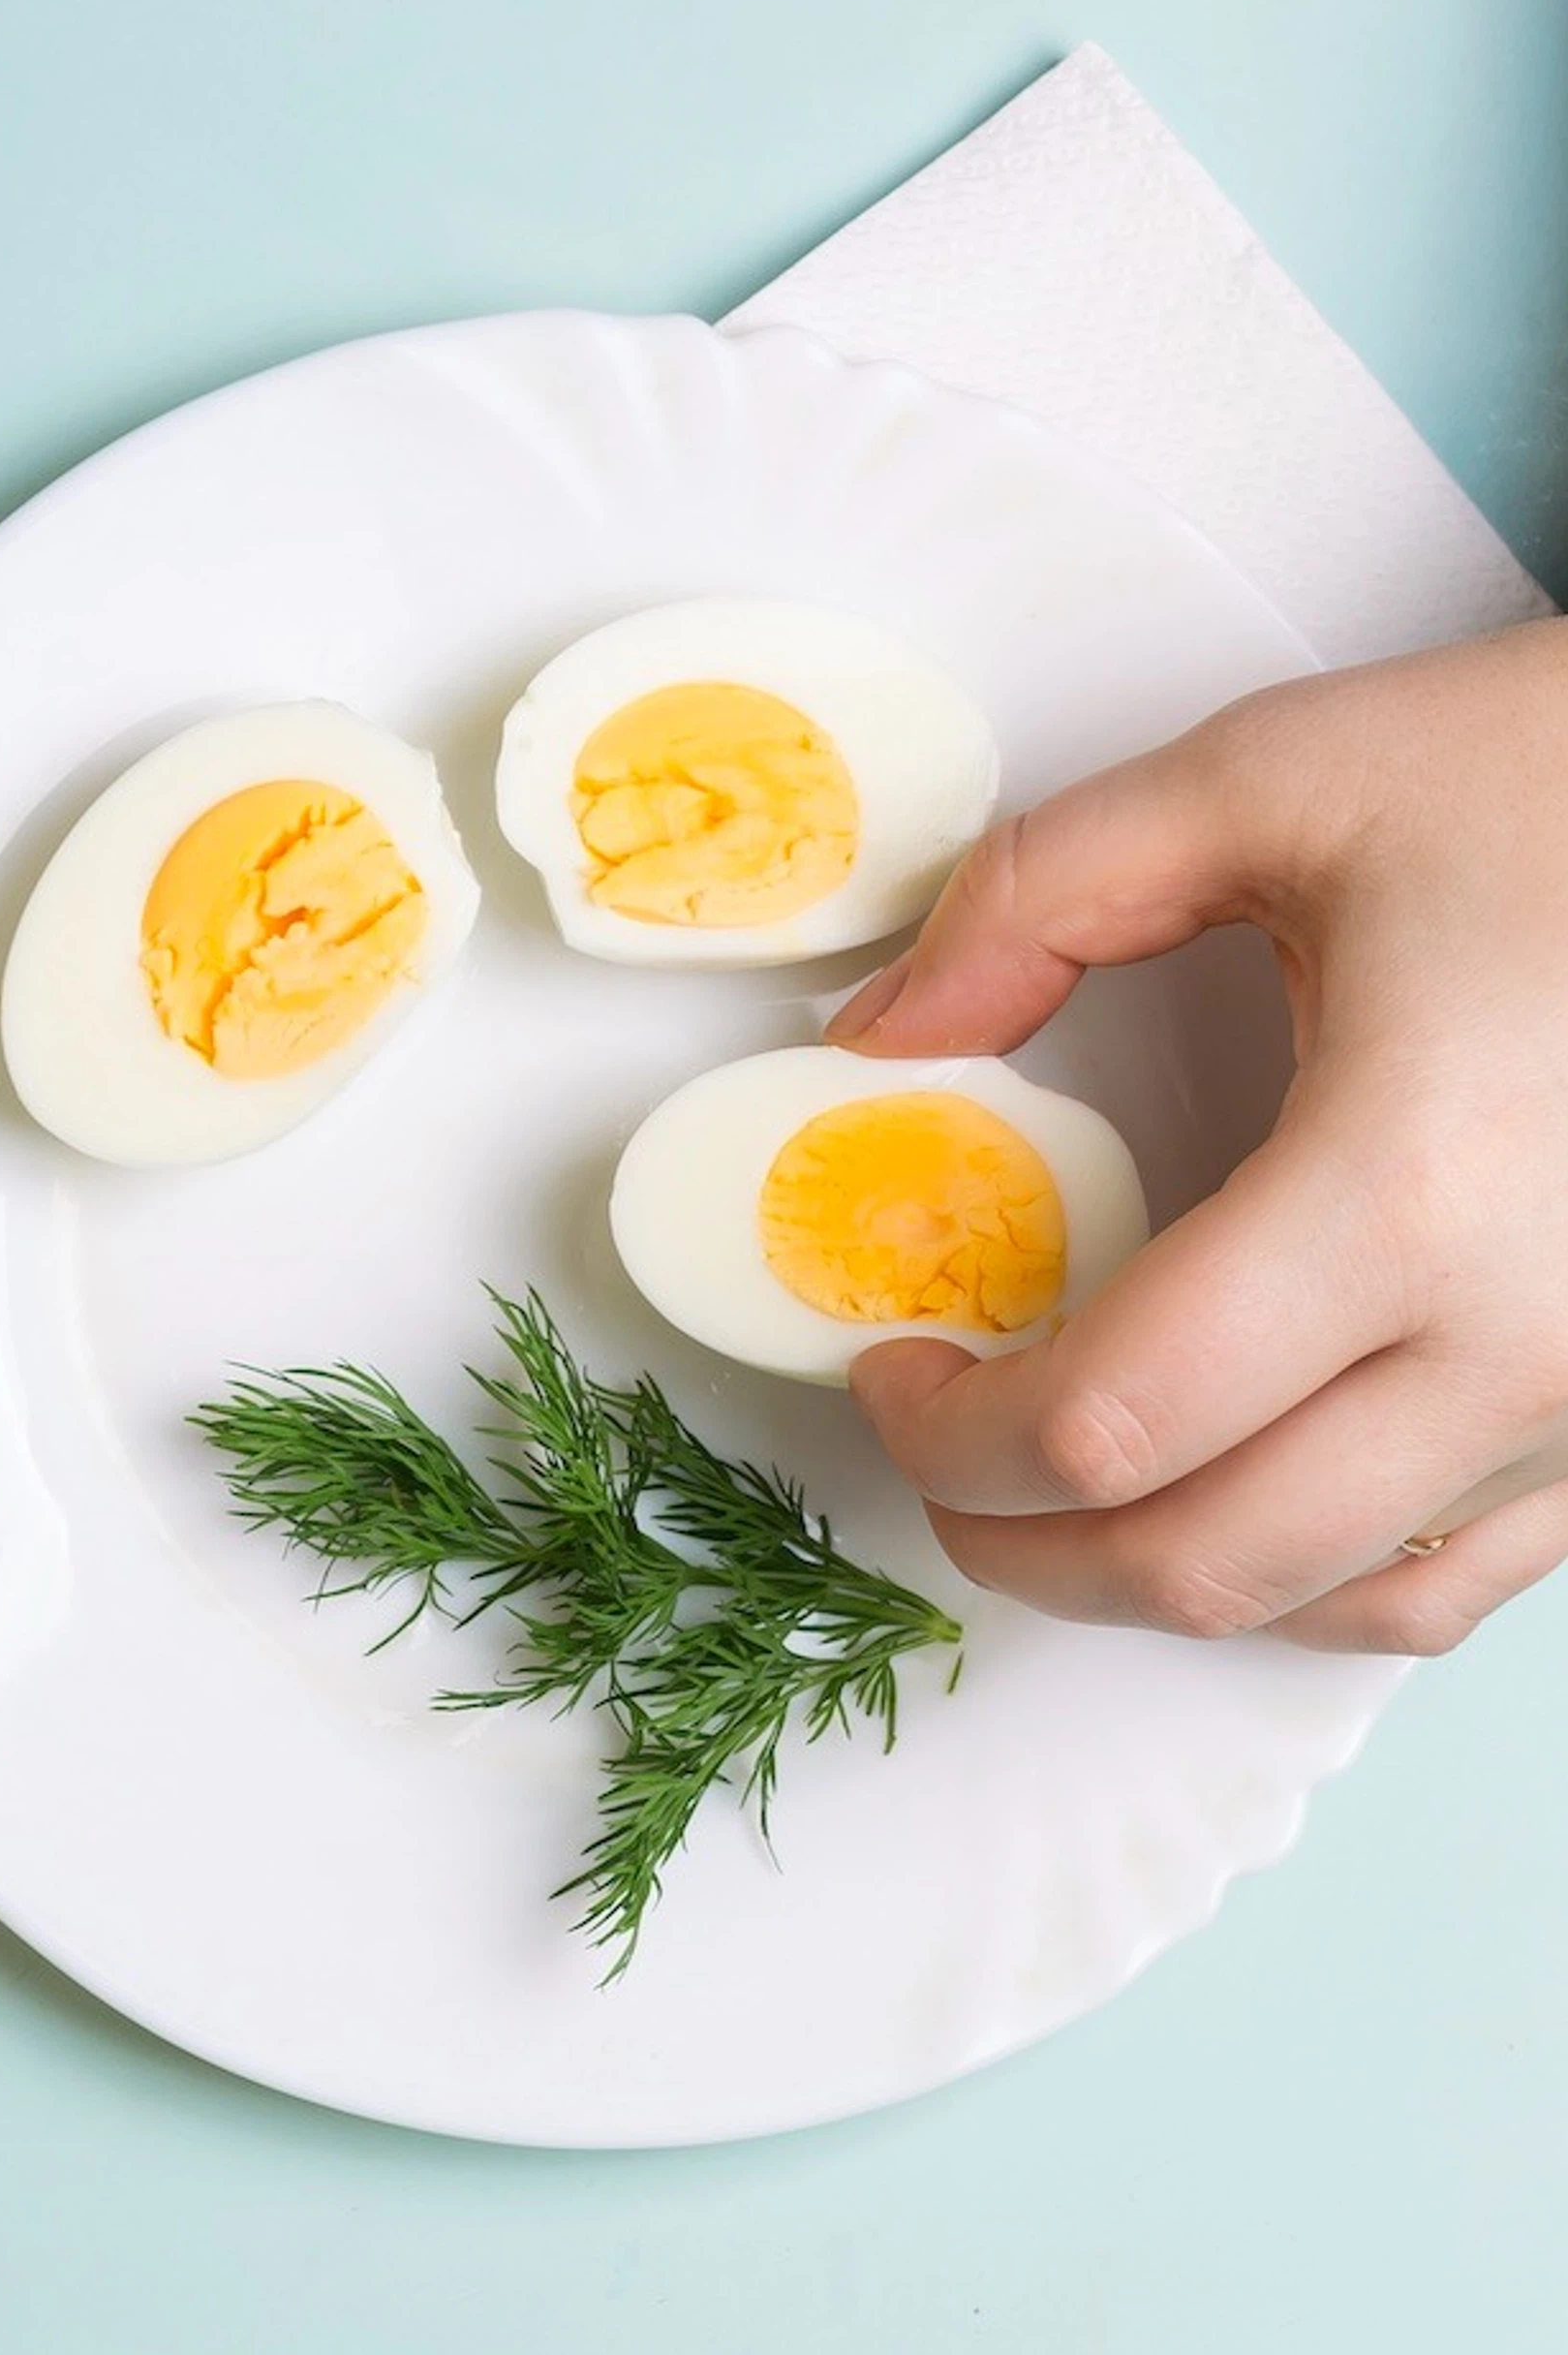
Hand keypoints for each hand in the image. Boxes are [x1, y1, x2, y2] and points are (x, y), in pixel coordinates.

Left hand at [829, 618, 1567, 1655]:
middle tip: (943, 1445)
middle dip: (1023, 1540)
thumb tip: (882, 1033)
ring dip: (1166, 1573)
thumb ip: (1035, 897)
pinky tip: (1243, 1476)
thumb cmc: (1565, 779)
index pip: (1110, 1422)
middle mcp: (1527, 1342)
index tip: (891, 1362)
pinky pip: (1466, 1578)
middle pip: (1206, 1563)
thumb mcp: (1270, 777)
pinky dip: (1321, 1567)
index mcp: (1407, 1190)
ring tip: (1068, 1476)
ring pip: (1342, 1604)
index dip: (949, 1432)